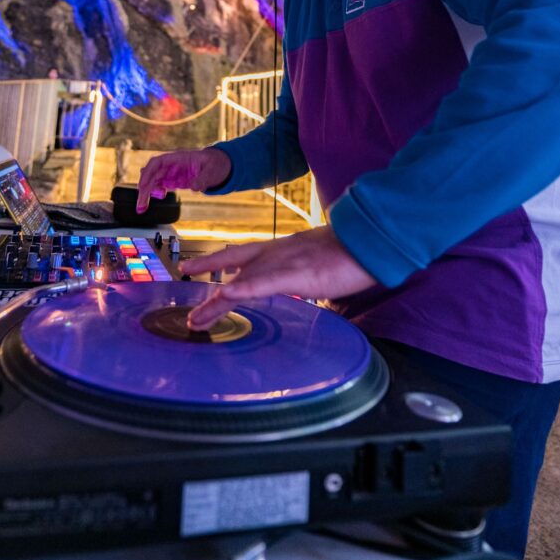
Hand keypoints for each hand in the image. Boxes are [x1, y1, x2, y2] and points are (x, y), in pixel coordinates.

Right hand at [136, 147, 231, 212]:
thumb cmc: (216, 162)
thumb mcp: (212, 170)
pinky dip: (155, 193)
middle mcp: (172, 165)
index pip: (157, 162)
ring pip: (153, 181)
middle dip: (144, 189)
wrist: (221, 165)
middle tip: (141, 205)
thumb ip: (203, 179)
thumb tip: (195, 187)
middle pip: (152, 174)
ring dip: (147, 193)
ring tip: (143, 206)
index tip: (143, 186)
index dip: (147, 173)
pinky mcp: (175, 181)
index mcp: (178, 158)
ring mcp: (172, 173)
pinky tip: (157, 198)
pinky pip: (160, 185)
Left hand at [179, 224, 375, 329]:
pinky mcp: (296, 274)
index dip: (217, 260)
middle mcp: (276, 252)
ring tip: (197, 319)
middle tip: (190, 304)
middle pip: (233, 265)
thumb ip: (305, 270)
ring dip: (217, 303)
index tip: (196, 268)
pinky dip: (243, 289)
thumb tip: (305, 283)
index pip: (243, 253)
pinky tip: (226, 295)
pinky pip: (264, 283)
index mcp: (282, 249)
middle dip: (208, 282)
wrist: (369, 240)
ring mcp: (284, 262)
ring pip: (242, 281)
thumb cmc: (351, 253)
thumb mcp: (319, 260)